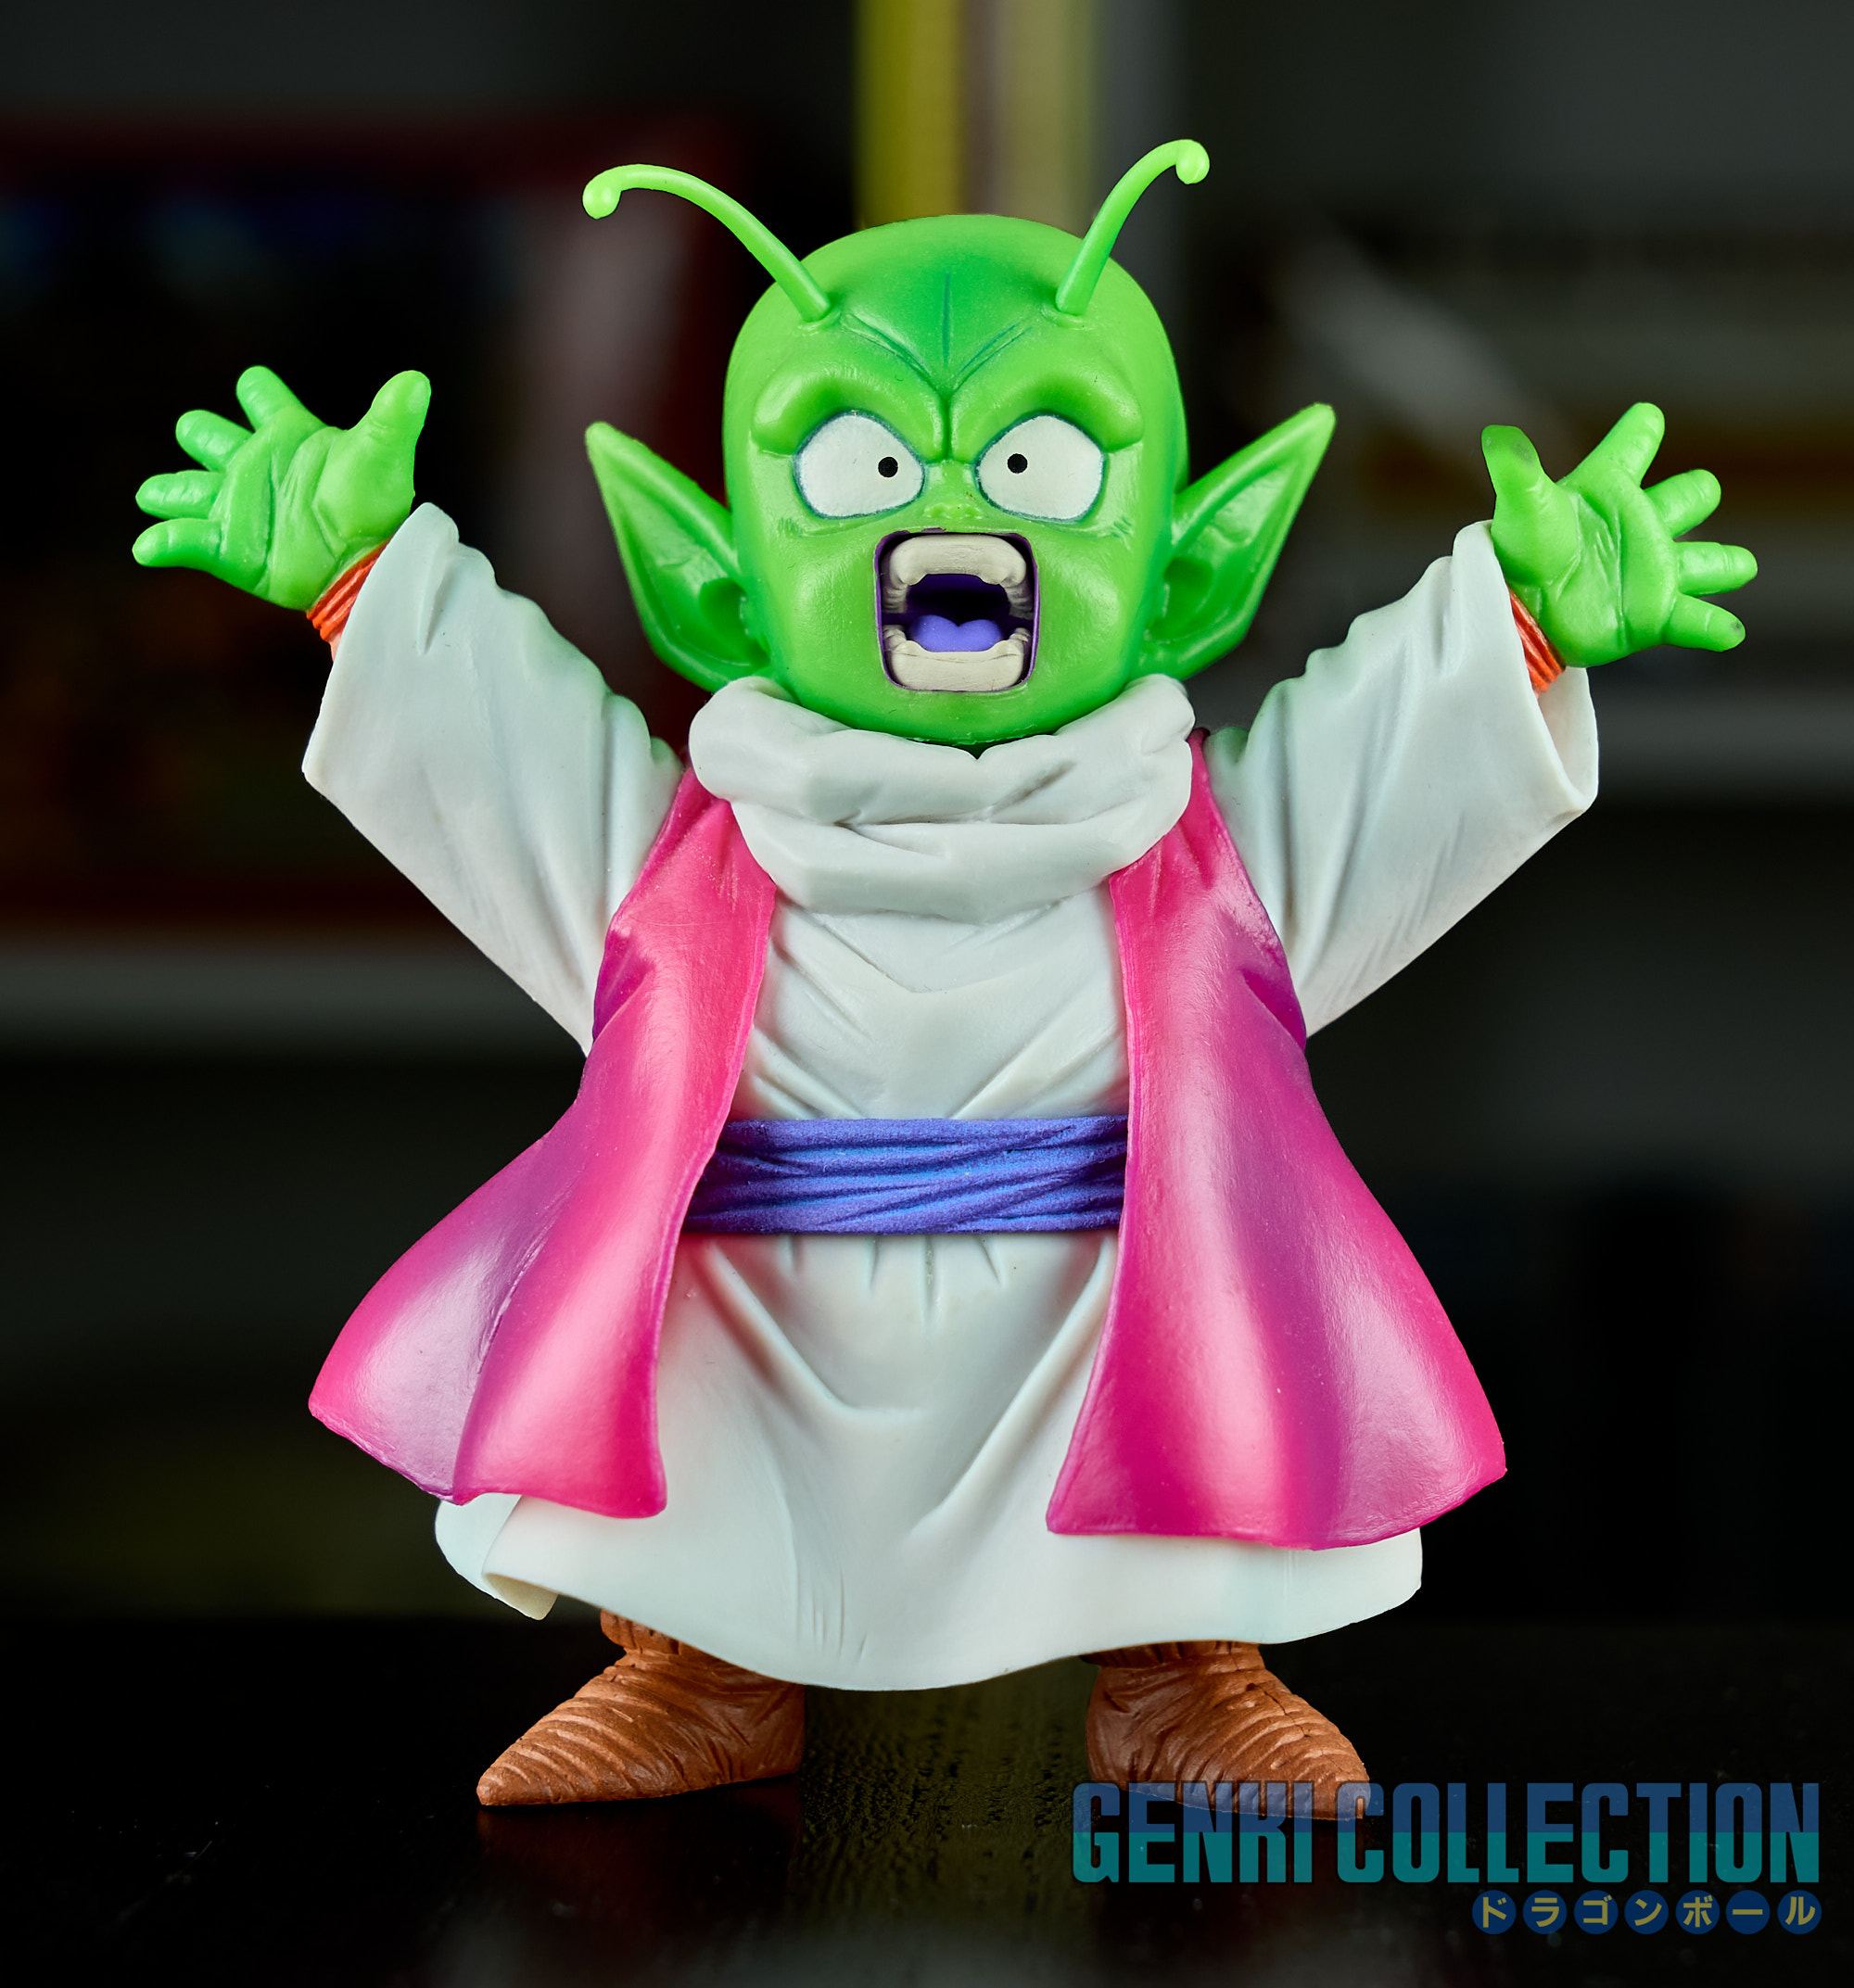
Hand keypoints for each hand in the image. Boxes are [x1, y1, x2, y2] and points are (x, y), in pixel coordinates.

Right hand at [133, 366, 429, 609]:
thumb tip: (417, 381)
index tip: (258, 391)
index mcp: (288, 436)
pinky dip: (164, 542)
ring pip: (185, 489)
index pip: (260, 395)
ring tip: (150, 494)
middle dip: (201, 433)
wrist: (369, 565)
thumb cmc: (376, 508)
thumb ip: (393, 416)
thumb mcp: (384, 457)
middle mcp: (257, 466)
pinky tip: (148, 546)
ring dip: (166, 490)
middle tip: (200, 435)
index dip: (258, 391)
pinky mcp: (231, 549)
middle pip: (207, 435)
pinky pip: (184, 541)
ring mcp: (240, 507)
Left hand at [1483, 403, 1755, 666]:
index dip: (1640, 431)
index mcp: (1608, 490)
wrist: (1515, 615)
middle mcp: (1637, 526)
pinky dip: (1714, 626)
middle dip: (1696, 492)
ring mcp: (1651, 571)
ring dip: (1726, 563)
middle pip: (1687, 496)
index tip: (1646, 418)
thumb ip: (1517, 470)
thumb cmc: (1519, 554)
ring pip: (1706, 561)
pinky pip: (1695, 621)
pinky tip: (1730, 632)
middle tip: (1699, 491)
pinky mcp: (1653, 616)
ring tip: (1741, 566)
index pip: (1632, 446)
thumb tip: (1497, 435)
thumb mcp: (1522, 508)